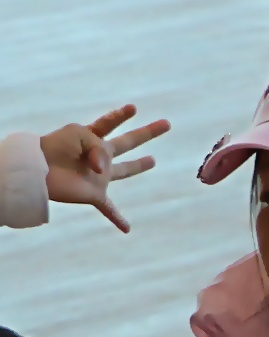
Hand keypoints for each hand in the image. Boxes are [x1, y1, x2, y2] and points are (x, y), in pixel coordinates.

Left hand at [42, 104, 168, 231]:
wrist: (34, 169)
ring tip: (152, 161)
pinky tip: (127, 229)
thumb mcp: (78, 135)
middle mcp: (98, 156)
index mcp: (91, 138)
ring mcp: (98, 175)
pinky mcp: (94, 194)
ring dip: (138, 166)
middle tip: (166, 124)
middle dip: (146, 133)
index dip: (120, 116)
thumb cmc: (53, 148)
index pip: (109, 124)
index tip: (132, 108)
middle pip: (127, 143)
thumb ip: (98, 148)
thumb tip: (105, 170)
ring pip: (123, 171)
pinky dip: (117, 219)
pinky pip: (108, 208)